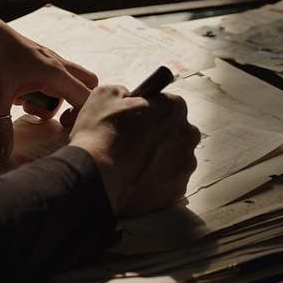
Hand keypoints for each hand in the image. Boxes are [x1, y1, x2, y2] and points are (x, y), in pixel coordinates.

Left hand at [0, 3, 97, 163]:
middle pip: (84, 84)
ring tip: (25, 105)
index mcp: (53, 72)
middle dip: (74, 104)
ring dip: (51, 98)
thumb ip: (0, 130)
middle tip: (54, 118)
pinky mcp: (28, 57)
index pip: (87, 97)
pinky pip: (46, 76)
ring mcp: (41, 58)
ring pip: (63, 81)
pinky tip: (15, 95)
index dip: (82, 117)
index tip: (63, 130)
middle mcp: (53, 63)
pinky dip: (38, 89)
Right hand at [66, 84, 199, 216]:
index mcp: (174, 108)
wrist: (95, 178)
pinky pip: (168, 182)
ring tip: (131, 165)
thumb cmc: (100, 134)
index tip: (135, 119)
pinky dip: (155, 181)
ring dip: (158, 160)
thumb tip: (128, 99)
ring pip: (174, 158)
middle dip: (158, 136)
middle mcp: (187, 135)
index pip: (167, 104)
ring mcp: (185, 165)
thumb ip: (124, 92)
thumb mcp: (105, 95)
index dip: (149, 111)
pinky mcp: (177, 190)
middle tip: (133, 144)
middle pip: (175, 132)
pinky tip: (135, 180)